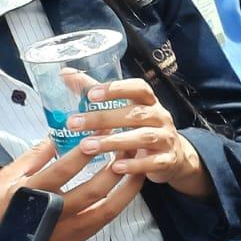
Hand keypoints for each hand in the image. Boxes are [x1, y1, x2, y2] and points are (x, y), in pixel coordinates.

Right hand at [0, 141, 144, 240]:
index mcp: (30, 195)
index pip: (63, 170)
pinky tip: (129, 186)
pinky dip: (121, 202)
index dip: (84, 151)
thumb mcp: (4, 178)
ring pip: (108, 209)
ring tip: (139, 164)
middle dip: (116, 167)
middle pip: (93, 191)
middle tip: (129, 145)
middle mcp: (53, 216)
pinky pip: (105, 220)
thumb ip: (34, 156)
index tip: (101, 131)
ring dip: (127, 186)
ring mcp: (67, 232)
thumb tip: (57, 133)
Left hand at [69, 80, 210, 198]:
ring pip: (143, 137)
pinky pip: (153, 162)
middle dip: (103, 118)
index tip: (91, 95)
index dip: (117, 90)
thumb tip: (66, 73)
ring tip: (87, 146)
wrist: (174, 157)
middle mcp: (160, 117)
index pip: (139, 88)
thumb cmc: (140, 128)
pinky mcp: (167, 160)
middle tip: (73, 124)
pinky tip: (115, 167)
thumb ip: (96, 92)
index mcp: (149, 102)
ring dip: (114, 141)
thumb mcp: (125, 109)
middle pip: (136, 114)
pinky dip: (134, 164)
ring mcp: (166, 139)